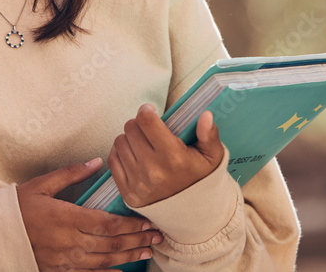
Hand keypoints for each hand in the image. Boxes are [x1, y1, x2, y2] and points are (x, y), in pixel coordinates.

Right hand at [16, 157, 163, 270]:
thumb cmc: (17, 206)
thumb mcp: (42, 184)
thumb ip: (71, 174)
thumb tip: (96, 162)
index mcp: (65, 218)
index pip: (107, 224)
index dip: (131, 225)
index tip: (149, 221)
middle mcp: (68, 242)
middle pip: (110, 244)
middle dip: (137, 240)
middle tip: (158, 237)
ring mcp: (63, 260)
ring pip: (103, 261)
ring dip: (128, 257)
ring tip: (147, 251)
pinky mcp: (58, 271)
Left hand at [108, 104, 223, 208]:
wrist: (195, 215)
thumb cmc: (202, 179)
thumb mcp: (212, 156)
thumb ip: (209, 135)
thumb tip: (206, 115)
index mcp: (174, 157)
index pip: (146, 121)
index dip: (146, 110)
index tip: (150, 111)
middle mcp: (153, 170)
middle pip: (130, 128)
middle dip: (138, 124)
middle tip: (147, 128)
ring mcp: (139, 183)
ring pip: (119, 142)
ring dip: (128, 138)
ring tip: (141, 142)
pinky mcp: (128, 193)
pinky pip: (113, 160)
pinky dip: (119, 153)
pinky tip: (132, 153)